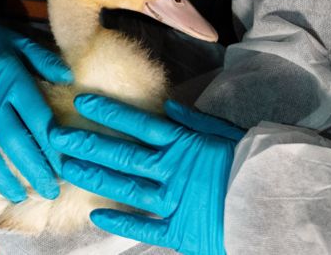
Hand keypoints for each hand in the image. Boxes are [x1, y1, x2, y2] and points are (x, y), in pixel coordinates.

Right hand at [0, 11, 72, 201]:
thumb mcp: (16, 41)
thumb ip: (43, 60)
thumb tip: (70, 80)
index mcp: (10, 77)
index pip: (37, 119)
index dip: (53, 147)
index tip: (64, 166)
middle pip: (14, 142)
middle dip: (35, 170)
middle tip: (49, 191)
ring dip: (3, 178)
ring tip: (19, 195)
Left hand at [49, 95, 245, 254]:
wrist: (274, 201)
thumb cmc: (254, 162)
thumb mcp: (226, 133)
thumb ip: (194, 121)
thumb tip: (167, 105)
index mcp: (184, 143)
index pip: (138, 123)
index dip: (109, 112)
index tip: (82, 101)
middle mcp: (172, 170)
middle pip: (122, 154)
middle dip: (87, 144)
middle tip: (56, 136)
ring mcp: (174, 201)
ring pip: (125, 188)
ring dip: (94, 178)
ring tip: (66, 170)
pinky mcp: (181, 230)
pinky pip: (145, 226)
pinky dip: (120, 222)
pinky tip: (96, 216)